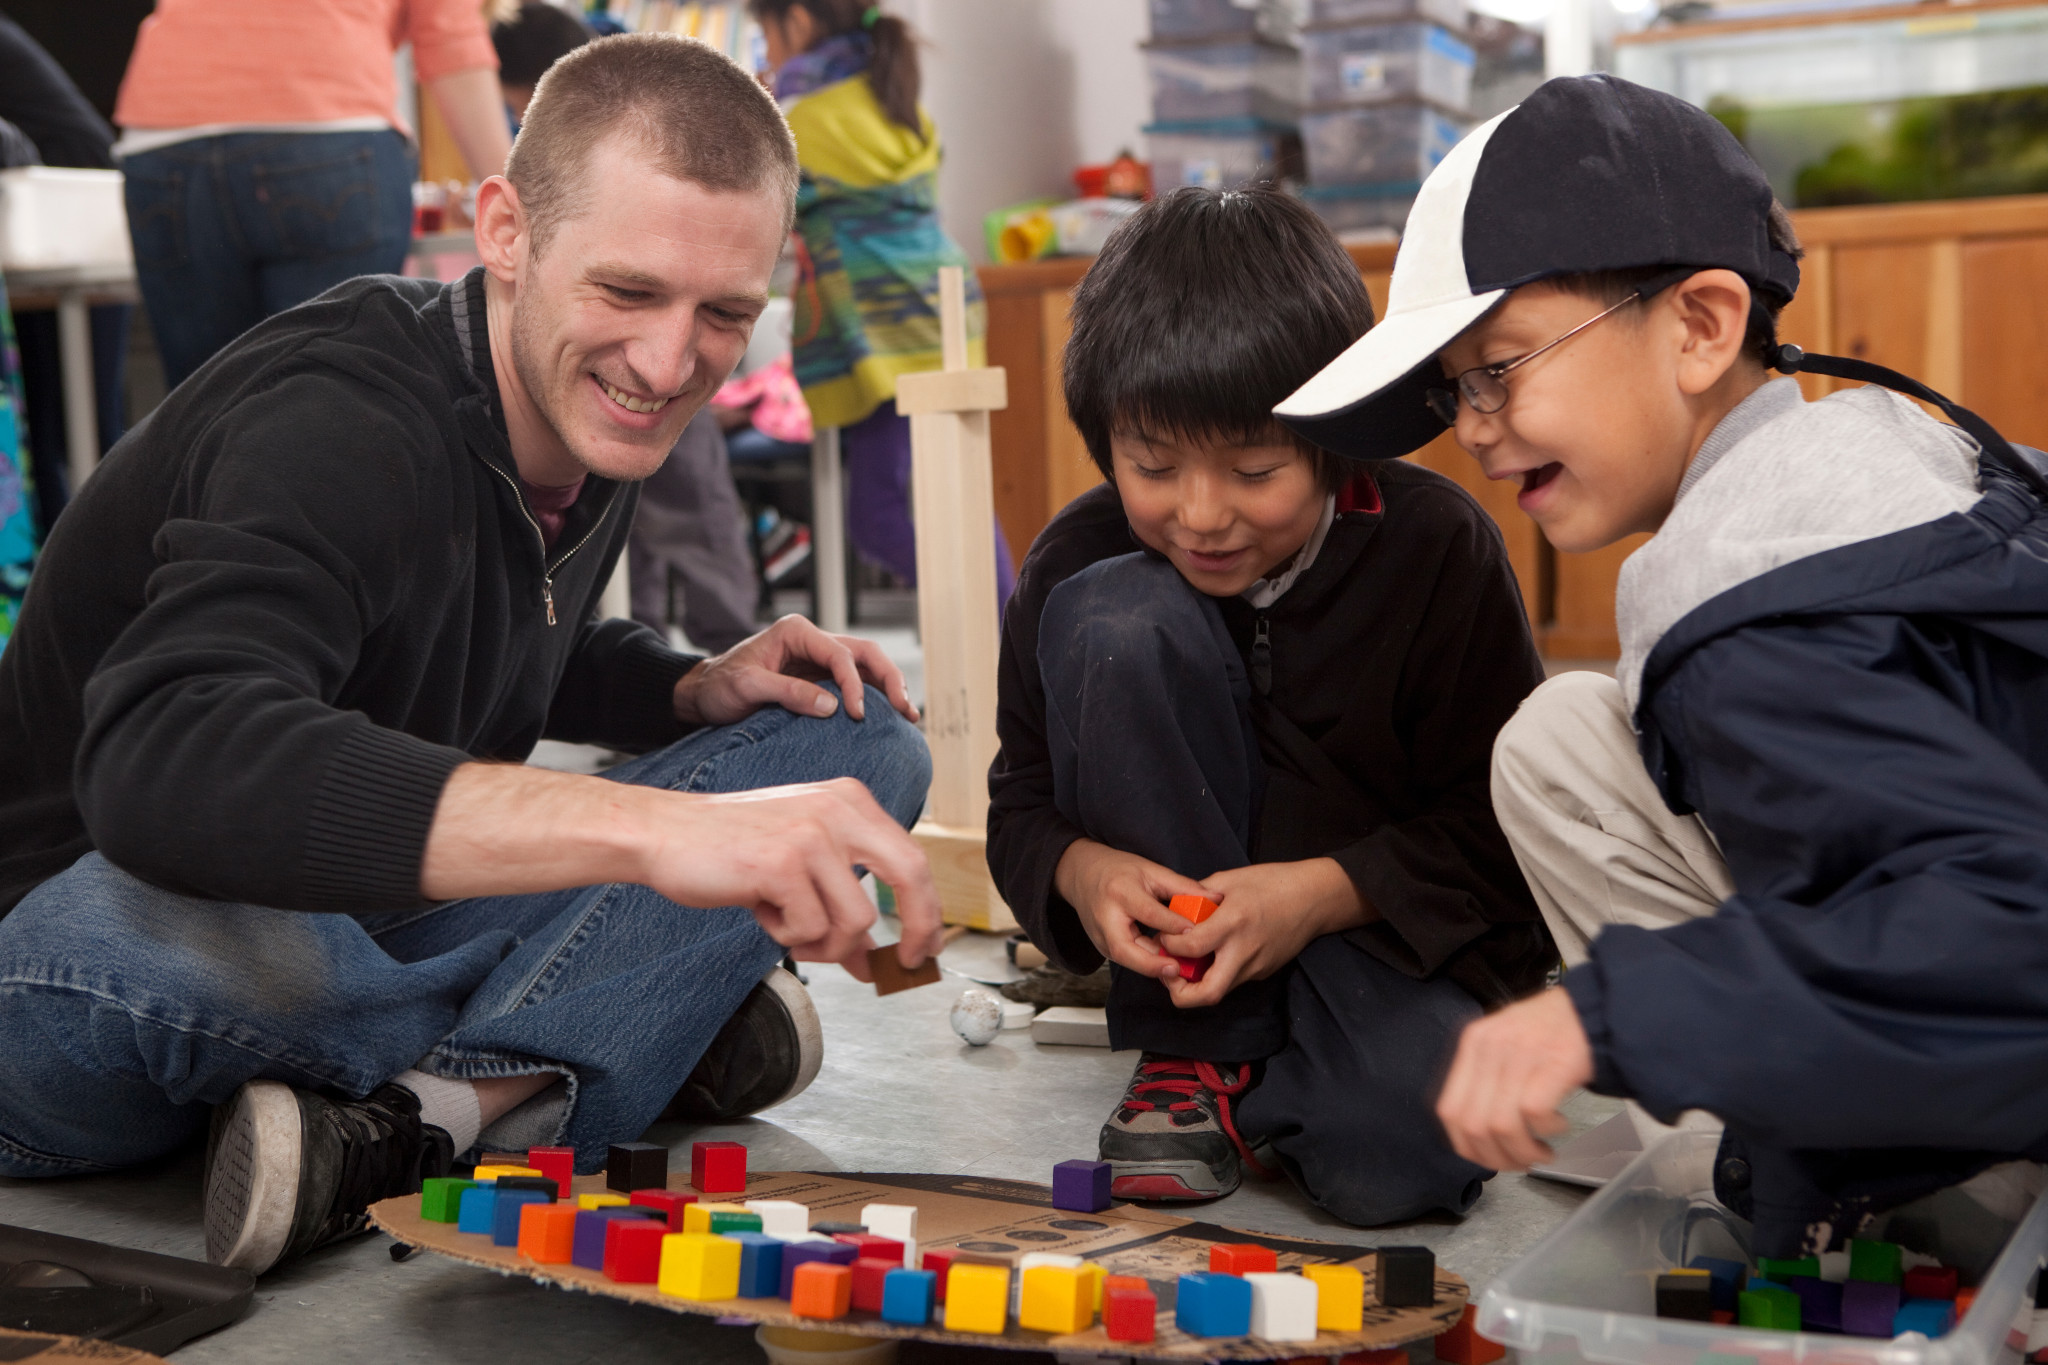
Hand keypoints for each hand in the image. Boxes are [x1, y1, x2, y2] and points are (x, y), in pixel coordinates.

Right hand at [422, 765, 943, 973]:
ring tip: (784, 925)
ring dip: (823, 943)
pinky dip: (787, 936)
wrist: (664, 834)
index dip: (926, 910)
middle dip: (915, 930)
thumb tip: (875, 961)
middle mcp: (839, 809)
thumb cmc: (730, 851)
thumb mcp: (800, 867)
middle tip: (900, 966)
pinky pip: (811, 929)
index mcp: (850, 801)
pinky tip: (760, 911)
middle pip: (910, 877)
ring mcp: (812, 834)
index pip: (913, 858)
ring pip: (856, 920)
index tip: (923, 949)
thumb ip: (842, 903)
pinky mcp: (783, 862)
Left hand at [673, 615, 919, 727]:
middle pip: (864, 654)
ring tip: (908, 715)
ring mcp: (818, 658)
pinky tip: (889, 716)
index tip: (857, 714)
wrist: (704, 693)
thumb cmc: (720, 686)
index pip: (839, 654)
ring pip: (865, 666)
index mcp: (796, 631)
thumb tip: (832, 707)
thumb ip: (789, 694)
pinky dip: (874, 697)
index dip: (854, 684)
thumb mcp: (748, 688)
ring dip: (889, 688)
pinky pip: (854, 682)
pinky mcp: (819, 677)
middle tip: (904, 709)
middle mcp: (812, 640)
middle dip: (889, 680)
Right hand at [1054, 840, 1209, 984]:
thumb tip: (1214, 898)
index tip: (1195, 933)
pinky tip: (1166, 965)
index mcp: (1120, 892)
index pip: (1148, 913)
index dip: (1172, 924)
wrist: (1082, 875)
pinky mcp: (1102, 948)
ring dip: (1151, 967)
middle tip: (1177, 969)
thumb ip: (1182, 886)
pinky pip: (1127, 960)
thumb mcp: (1150, 870)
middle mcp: (1106, 917)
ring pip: (1126, 959)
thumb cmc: (1118, 871)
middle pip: (1125, 948)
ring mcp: (1100, 936)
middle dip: (1151, 963)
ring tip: (1179, 971)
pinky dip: (1146, 964)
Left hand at [1157, 858, 1370, 1008]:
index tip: (1163, 937)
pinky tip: (1214, 953)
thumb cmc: (1273, 883)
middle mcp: (1243, 951)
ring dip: (1197, 983)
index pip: (1190, 948)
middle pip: (1206, 994)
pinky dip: (1216, 972)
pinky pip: (1233, 979)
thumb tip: (1175, 908)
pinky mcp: (1263, 972)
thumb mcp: (1229, 879)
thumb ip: (1198, 896)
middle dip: (1180, 992)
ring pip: (1219, 990)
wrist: (1315, 899)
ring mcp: (1255, 966)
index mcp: (1233, 923)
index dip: (1168, 946)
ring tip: (1188, 961)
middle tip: (1169, 974)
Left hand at [1435, 987, 1594, 1170]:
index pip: (1449, 1111)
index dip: (1467, 1146)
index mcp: (1473, 1044)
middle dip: (1498, 1157)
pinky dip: (1547, 1130)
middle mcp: (1489, 1046)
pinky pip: (1535, 1113)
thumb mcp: (1502, 1045)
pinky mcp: (1553, 1062)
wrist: (1591, 1009)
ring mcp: (1520, 1053)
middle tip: (1521, 1162)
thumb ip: (1484, 1081)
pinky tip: (1559, 1125)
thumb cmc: (1549, 1033)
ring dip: (1524, 1151)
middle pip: (1474, 1125)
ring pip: (1502, 1126)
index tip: (1489, 1157)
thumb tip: (1479, 1135)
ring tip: (1543, 1152)